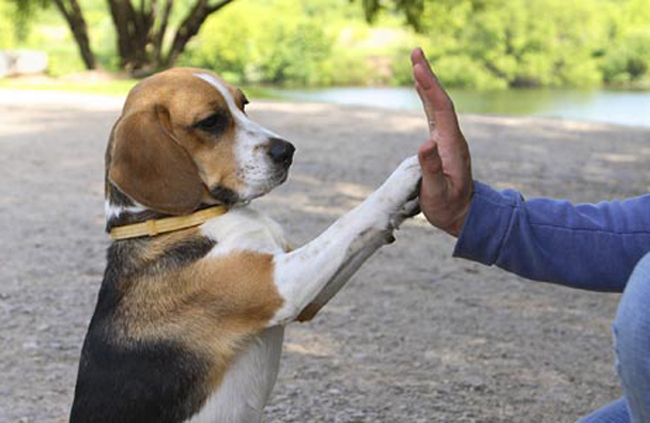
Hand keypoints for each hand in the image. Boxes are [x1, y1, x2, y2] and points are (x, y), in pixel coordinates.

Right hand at [411, 47, 472, 236]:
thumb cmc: (448, 207)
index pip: (441, 110)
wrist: (464, 215)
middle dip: (428, 76)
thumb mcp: (438, 193)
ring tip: (416, 62)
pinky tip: (420, 88)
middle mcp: (451, 138)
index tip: (418, 69)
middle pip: (440, 100)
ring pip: (437, 104)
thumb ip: (432, 169)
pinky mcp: (442, 143)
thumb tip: (425, 144)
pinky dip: (426, 97)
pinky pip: (434, 113)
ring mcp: (448, 139)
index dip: (430, 89)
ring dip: (427, 82)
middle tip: (416, 52)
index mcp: (451, 146)